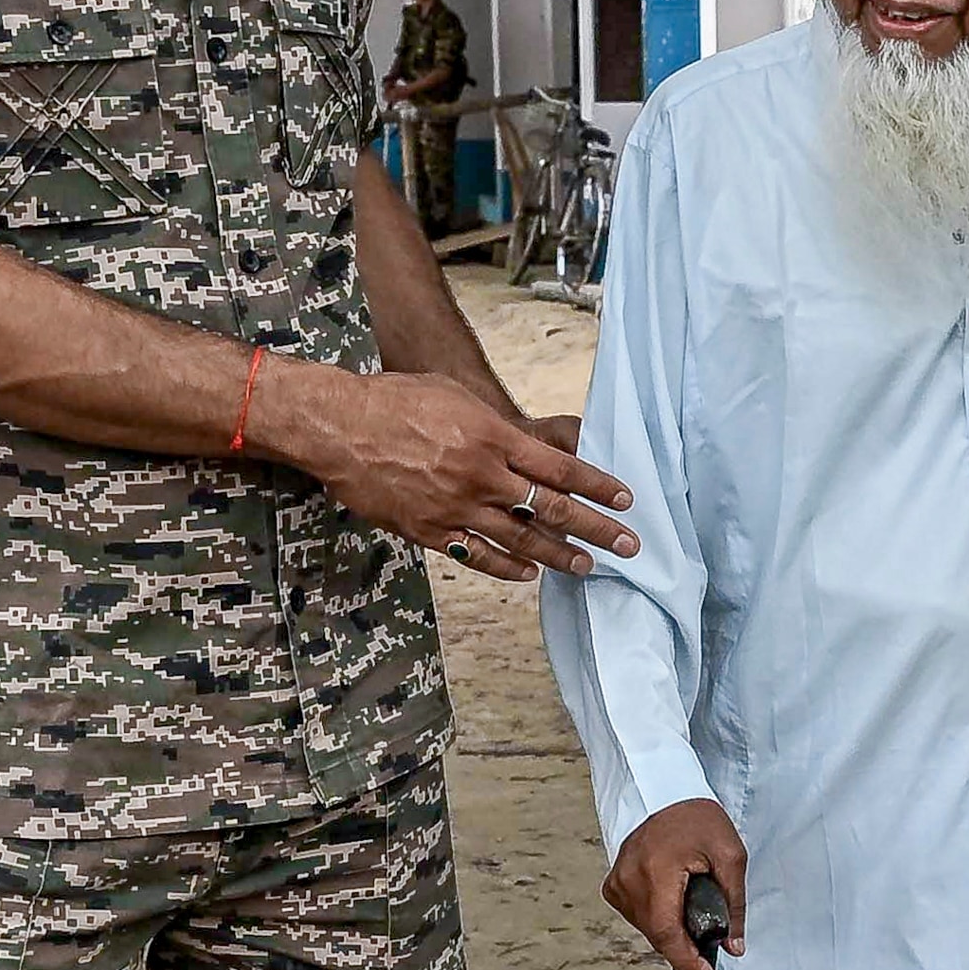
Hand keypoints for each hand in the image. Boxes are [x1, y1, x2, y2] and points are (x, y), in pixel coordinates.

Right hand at [267, 363, 635, 580]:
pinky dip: (506, 566)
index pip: (559, 469)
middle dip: (595, 529)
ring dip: (558, 555)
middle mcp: (481, 476)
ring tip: (586, 567)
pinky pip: (476, 555)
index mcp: (493, 438)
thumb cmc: (397, 400)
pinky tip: (529, 572)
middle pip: (551, 509)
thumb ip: (496, 426)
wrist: (340, 427)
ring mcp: (455, 508)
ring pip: (519, 539)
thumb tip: (527, 446)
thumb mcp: (456, 397)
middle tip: (627, 546)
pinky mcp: (428, 531)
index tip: (625, 499)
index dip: (596, 485)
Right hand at [607, 798, 746, 969]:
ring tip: (691, 911)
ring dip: (671, 932)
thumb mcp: (730, 856)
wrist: (666, 792)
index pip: (667, 933)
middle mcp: (628, 880)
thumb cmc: (698, 819)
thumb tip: (733, 946)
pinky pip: (637, 916)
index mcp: (656, 871)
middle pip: (657, 935)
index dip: (686, 962)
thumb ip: (734, 904)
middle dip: (684, 948)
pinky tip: (672, 903)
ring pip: (647, 929)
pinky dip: (657, 919)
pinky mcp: (612, 885)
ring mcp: (617, 883)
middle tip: (707, 948)